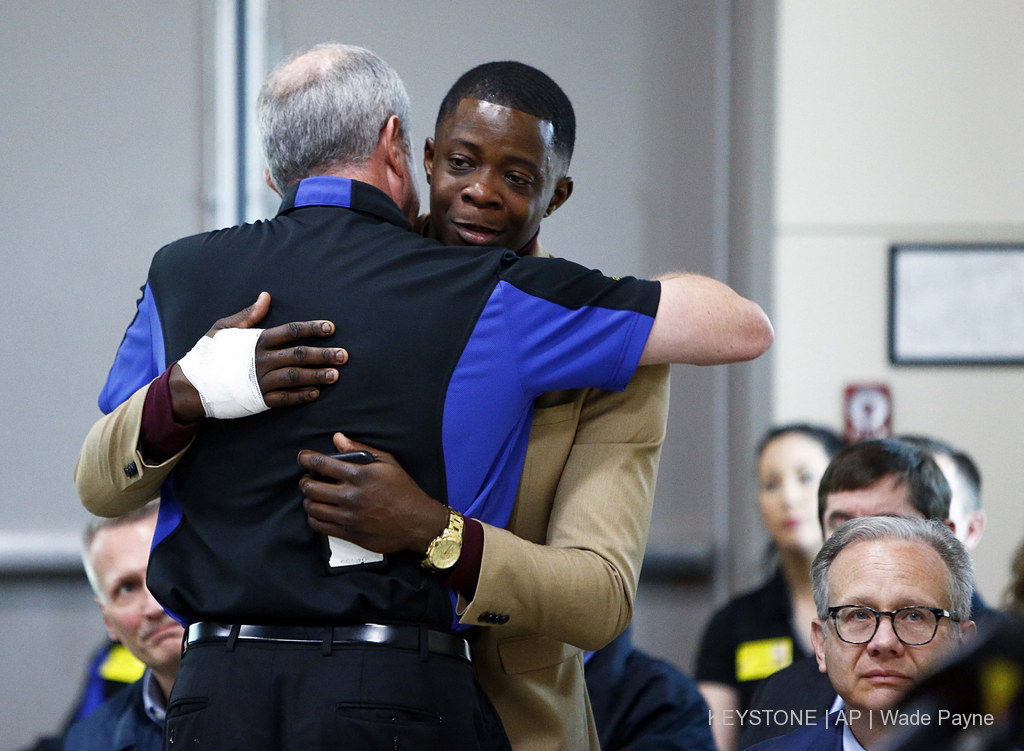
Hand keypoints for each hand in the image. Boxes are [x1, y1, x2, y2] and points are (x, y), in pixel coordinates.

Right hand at [169, 292, 347, 421]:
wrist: (191, 385)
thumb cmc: (209, 354)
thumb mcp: (224, 328)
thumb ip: (248, 315)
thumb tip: (266, 297)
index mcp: (256, 341)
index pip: (290, 331)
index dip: (311, 329)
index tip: (330, 328)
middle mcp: (261, 360)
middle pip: (298, 355)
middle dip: (323, 354)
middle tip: (344, 355)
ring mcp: (261, 381)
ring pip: (295, 377)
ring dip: (317, 375)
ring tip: (336, 375)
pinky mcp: (259, 400)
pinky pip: (284, 399)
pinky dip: (301, 396)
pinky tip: (316, 393)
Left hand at [298, 432, 448, 554]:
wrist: (417, 522)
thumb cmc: (403, 490)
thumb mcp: (387, 462)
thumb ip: (360, 450)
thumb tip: (338, 438)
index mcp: (359, 475)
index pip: (322, 464)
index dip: (306, 458)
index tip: (302, 457)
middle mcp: (351, 496)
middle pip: (311, 487)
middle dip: (305, 481)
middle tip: (308, 479)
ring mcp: (348, 517)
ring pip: (312, 508)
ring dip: (308, 500)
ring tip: (314, 496)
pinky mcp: (349, 534)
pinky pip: (320, 527)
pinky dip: (314, 519)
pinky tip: (319, 513)